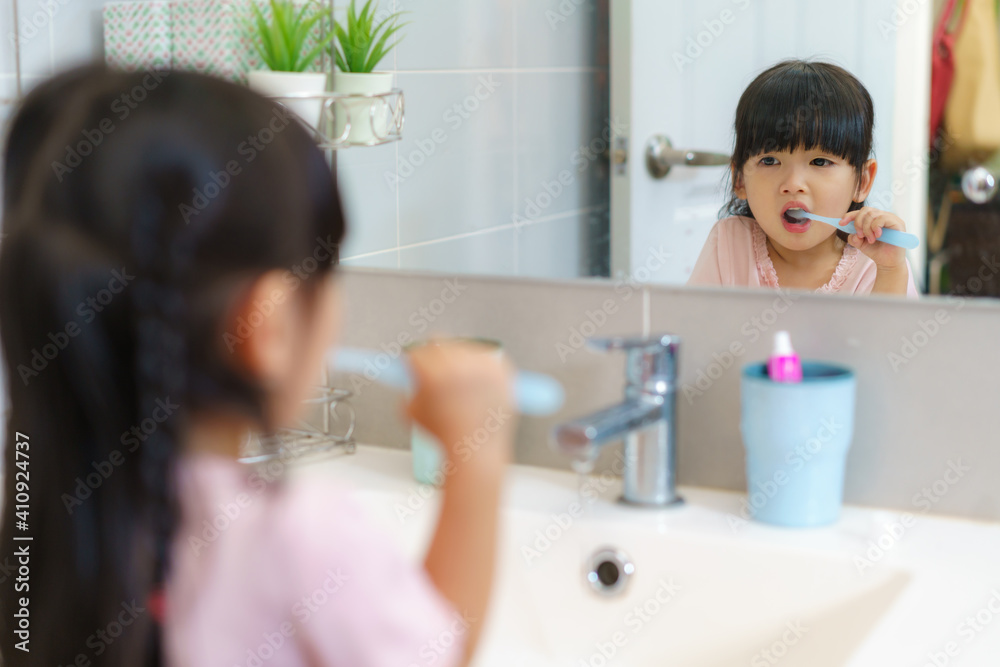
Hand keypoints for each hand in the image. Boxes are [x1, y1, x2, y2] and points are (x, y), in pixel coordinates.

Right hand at [403, 337, 516, 466]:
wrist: (475, 450)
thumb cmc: (444, 435)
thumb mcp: (411, 413)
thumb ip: (408, 389)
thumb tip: (412, 373)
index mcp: (431, 373)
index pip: (418, 351)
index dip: (415, 359)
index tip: (416, 362)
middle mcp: (456, 364)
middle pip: (440, 341)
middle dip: (434, 354)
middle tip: (436, 367)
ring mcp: (481, 365)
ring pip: (464, 346)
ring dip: (458, 358)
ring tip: (458, 381)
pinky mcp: (500, 369)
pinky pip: (486, 355)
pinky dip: (481, 364)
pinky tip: (477, 379)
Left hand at [839, 207, 906, 269]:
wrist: (888, 262)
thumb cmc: (876, 251)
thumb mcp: (860, 244)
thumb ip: (854, 238)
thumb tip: (853, 234)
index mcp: (874, 219)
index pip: (861, 212)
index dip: (849, 215)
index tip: (841, 223)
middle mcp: (883, 216)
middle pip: (865, 210)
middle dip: (858, 223)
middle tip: (860, 236)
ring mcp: (891, 218)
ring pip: (872, 214)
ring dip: (867, 228)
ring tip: (870, 240)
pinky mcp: (898, 223)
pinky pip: (882, 218)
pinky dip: (875, 227)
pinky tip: (877, 236)